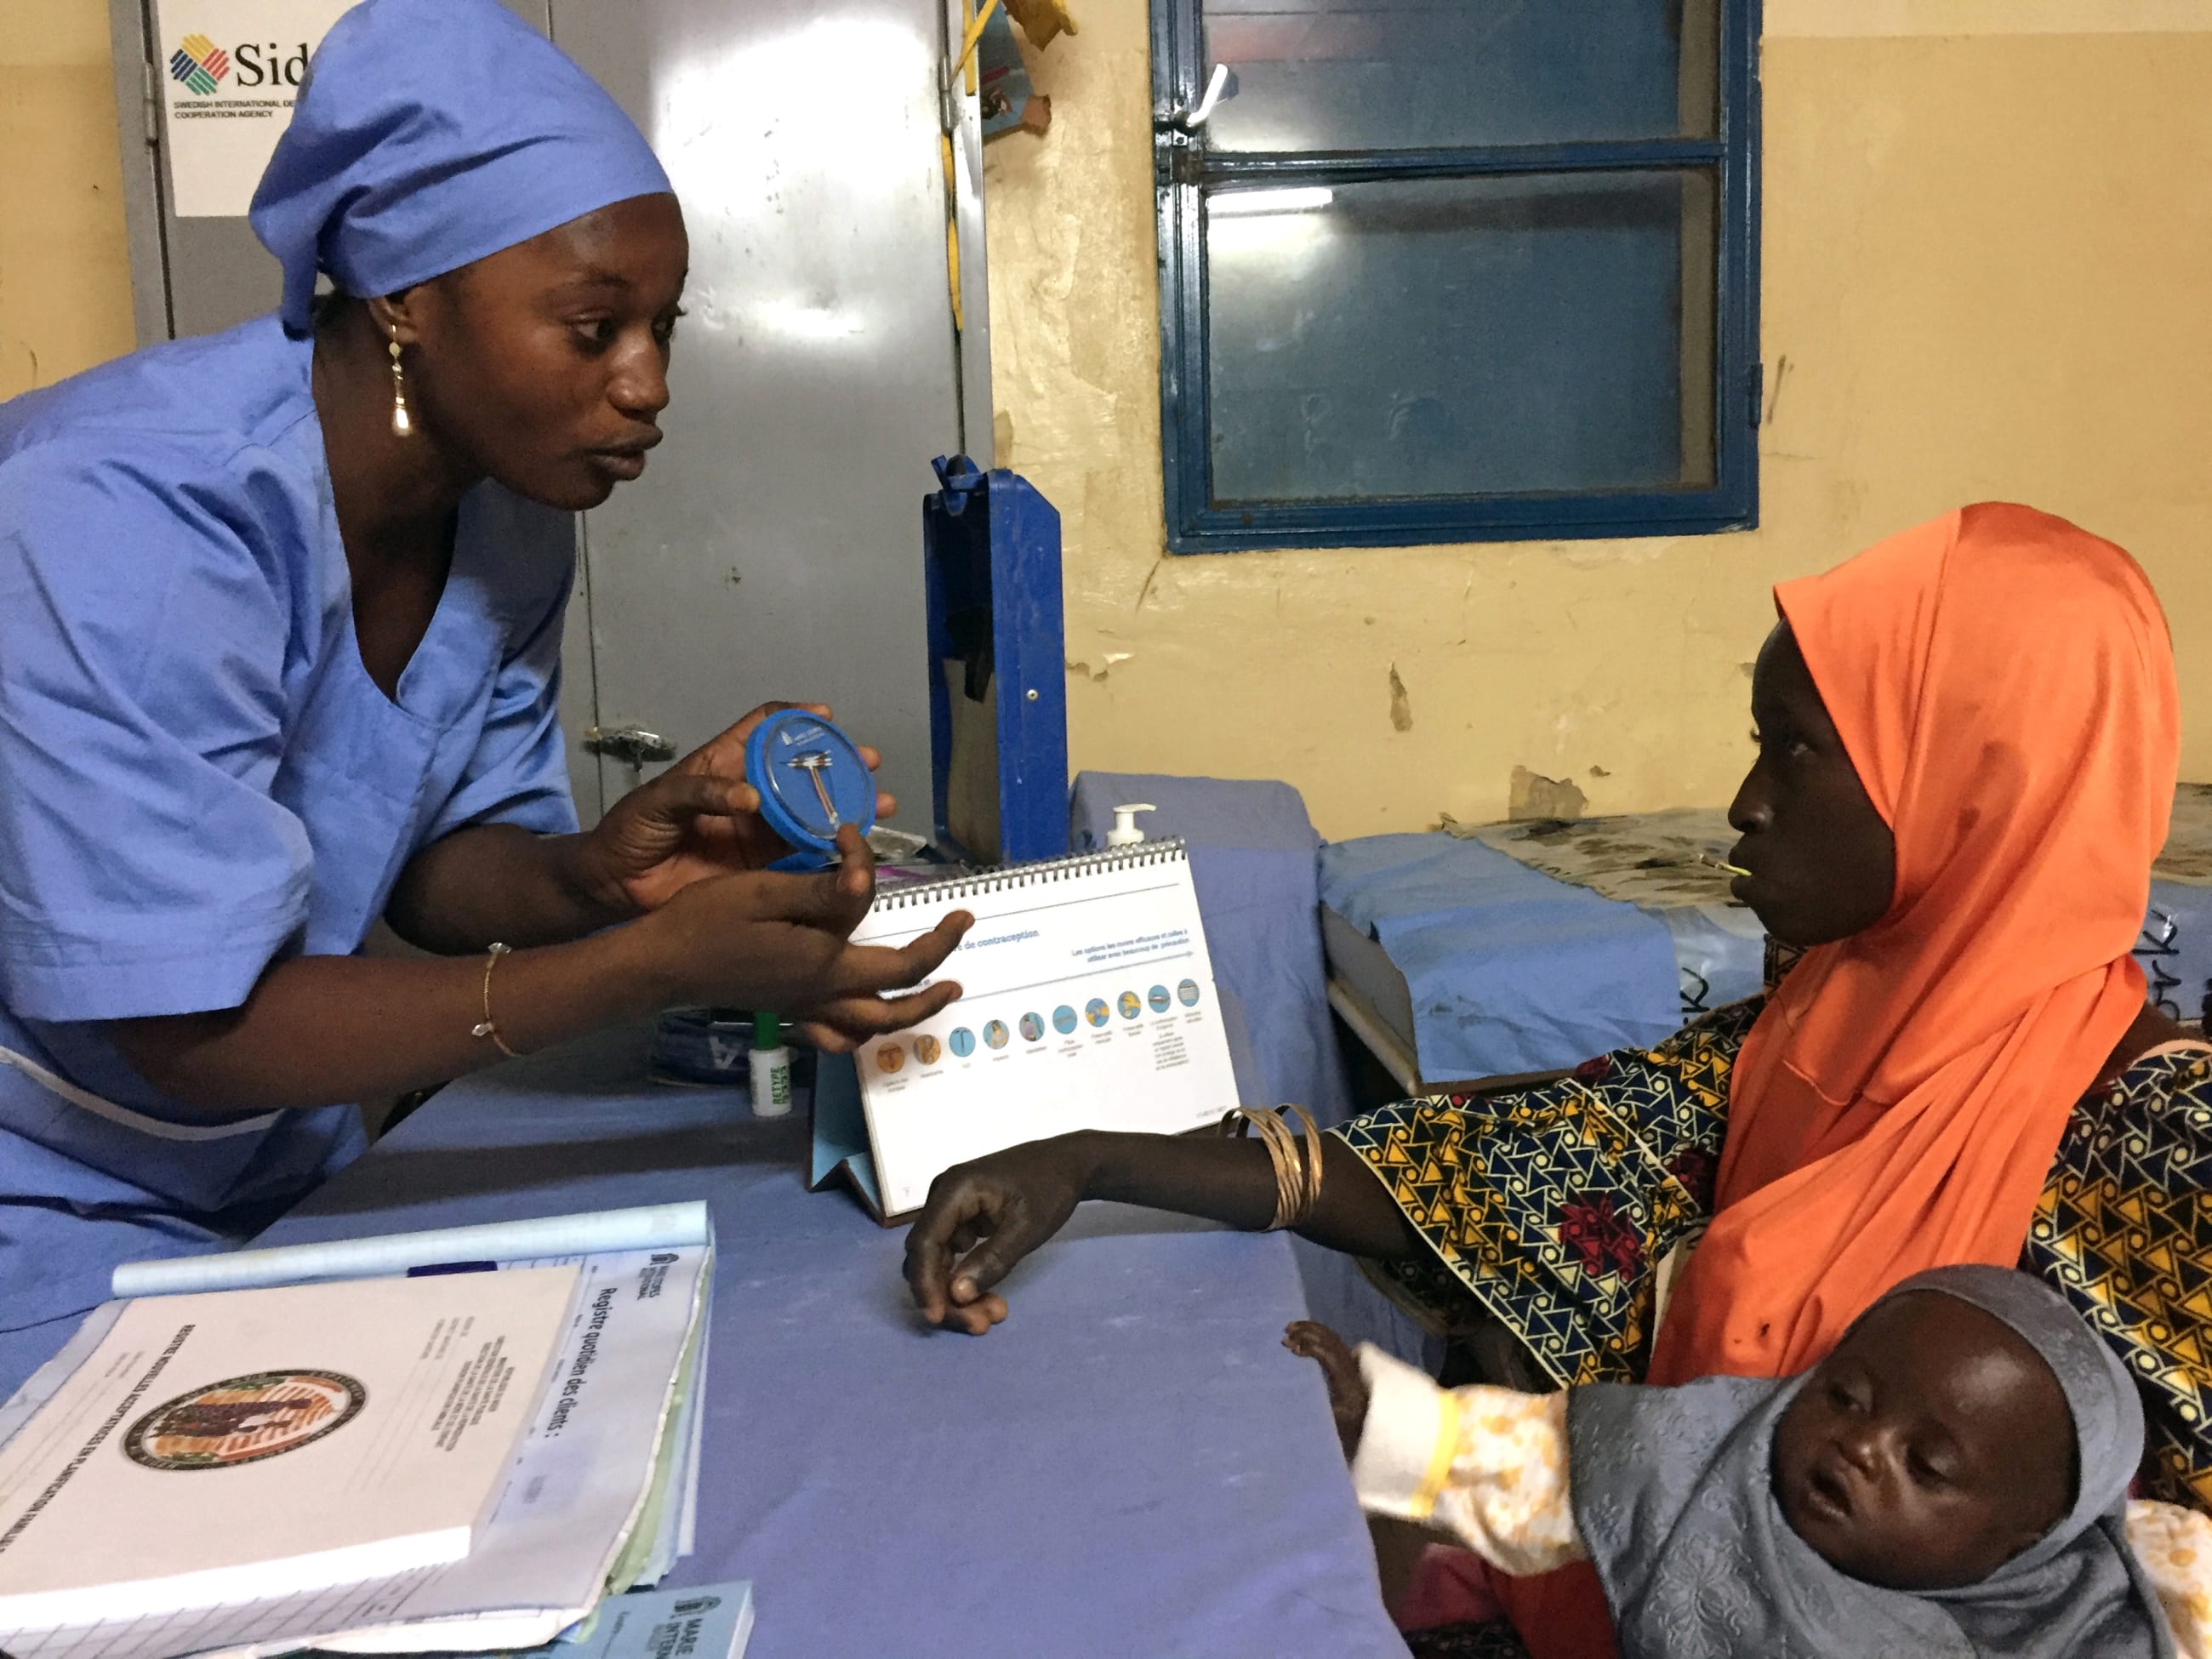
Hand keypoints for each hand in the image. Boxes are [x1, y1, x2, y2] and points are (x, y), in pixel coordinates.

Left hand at [580, 702, 896, 913]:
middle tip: (870, 764)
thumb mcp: (661, 800)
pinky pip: (803, 856)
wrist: (616, 885)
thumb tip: (753, 800)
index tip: (827, 717)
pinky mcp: (761, 867)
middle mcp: (750, 794)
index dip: (796, 718)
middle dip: (840, 765)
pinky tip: (857, 850)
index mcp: (725, 765)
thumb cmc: (633, 829)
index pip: (765, 729)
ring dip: (848, 808)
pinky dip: (832, 852)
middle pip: (803, 772)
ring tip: (880, 807)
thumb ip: (704, 792)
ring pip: (813, 814)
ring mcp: (758, 831)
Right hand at [644, 826, 970, 1048]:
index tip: (852, 837)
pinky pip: (839, 1034)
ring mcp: (808, 1008)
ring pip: (875, 1026)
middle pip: (899, 997)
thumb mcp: (766, 891)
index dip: (872, 872)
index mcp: (826, 962)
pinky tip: (867, 1016)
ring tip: (940, 990)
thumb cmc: (708, 921)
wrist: (663, 964)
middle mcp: (825, 993)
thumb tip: (867, 876)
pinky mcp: (790, 1011)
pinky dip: (863, 1030)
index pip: (877, 923)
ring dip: (914, 1011)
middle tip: (960, 928)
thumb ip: (824, 890)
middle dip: (938, 967)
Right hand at [903, 1134, 1096, 1333]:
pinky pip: (952, 1256)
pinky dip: (967, 1279)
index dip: (925, 1282)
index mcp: (954, 1189)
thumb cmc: (1050, 1189)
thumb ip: (991, 1260)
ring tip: (992, 1314)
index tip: (937, 1316)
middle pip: (927, 1256)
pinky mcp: (961, 1219)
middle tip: (979, 1324)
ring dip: (958, 1291)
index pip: (924, 1242)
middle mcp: (943, 1196)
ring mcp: (950, 1208)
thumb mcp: (1026, 1228)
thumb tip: (956, 1295)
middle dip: (947, 1294)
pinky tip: (989, 1296)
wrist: (1069, 1163)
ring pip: (939, 1261)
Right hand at [1284, 1320, 1368, 1459]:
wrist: (1373, 1416)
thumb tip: (1303, 1407)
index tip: (1292, 1350)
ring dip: (1309, 1329)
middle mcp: (1349, 1361)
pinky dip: (1315, 1332)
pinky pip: (1331, 1338)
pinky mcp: (1346, 1357)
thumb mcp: (1340, 1419)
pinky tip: (1302, 1331)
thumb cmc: (1354, 1419)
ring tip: (1289, 1327)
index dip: (1309, 1347)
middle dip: (1305, 1333)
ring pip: (1329, 1335)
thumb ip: (1325, 1412)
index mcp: (1345, 1374)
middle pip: (1328, 1338)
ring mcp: (1349, 1357)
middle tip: (1285, 1335)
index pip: (1327, 1353)